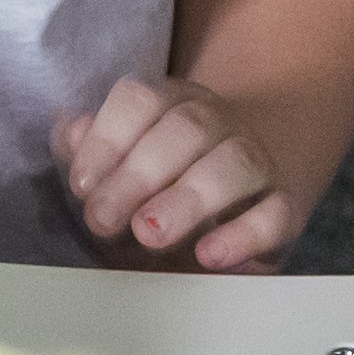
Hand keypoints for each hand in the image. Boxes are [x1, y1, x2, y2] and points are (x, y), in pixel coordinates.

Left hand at [51, 71, 304, 267]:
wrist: (226, 212)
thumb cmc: (155, 191)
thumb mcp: (115, 171)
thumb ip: (88, 150)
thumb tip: (71, 130)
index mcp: (171, 104)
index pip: (141, 99)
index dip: (107, 139)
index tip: (82, 186)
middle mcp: (217, 123)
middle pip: (186, 129)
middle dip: (138, 174)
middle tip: (102, 220)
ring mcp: (254, 162)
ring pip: (234, 163)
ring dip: (187, 198)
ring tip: (149, 233)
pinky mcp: (282, 207)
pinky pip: (274, 214)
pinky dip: (243, 234)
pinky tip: (207, 255)